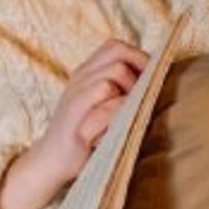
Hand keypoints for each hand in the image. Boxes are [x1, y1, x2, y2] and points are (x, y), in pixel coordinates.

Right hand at [0, 38, 148, 208]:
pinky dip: (121, 107)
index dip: (138, 56)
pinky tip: (120, 124)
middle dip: (139, 71)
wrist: (51, 161)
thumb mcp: (102, 108)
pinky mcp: (75, 112)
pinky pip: (106, 97)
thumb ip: (120, 91)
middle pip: (118, 53)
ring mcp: (75, 93)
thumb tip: (157, 81)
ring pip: (115, 73)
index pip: (115, 46)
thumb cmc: (85, 137)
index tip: (151, 80)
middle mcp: (79, 78)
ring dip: (131, 91)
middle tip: (144, 96)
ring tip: (131, 112)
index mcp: (85, 73)